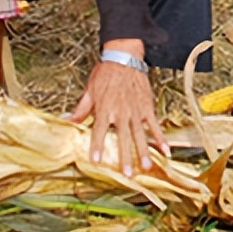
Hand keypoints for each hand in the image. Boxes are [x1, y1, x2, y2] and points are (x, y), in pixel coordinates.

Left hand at [69, 39, 167, 176]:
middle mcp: (121, 111)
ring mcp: (136, 111)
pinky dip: (160, 138)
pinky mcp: (147, 108)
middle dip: (125, 156)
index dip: (98, 145)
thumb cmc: (105, 74)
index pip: (100, 130)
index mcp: (105, 108)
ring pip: (140, 134)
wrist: (124, 58)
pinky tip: (165, 151)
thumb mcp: (90, 90)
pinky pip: (154, 125)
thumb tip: (67, 120)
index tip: (96, 160)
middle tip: (128, 173)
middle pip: (123, 137)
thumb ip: (81, 109)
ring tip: (146, 167)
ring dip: (143, 151)